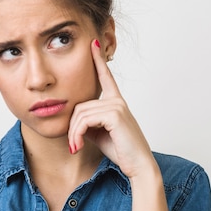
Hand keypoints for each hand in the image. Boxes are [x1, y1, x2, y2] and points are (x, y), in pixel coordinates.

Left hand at [68, 39, 156, 177]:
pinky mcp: (115, 114)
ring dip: (73, 133)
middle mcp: (117, 101)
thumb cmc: (121, 151)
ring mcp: (117, 105)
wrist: (138, 165)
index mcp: (116, 103)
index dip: (98, 60)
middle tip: (72, 144)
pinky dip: (77, 134)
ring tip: (75, 147)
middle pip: (80, 105)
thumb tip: (73, 119)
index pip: (106, 77)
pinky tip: (78, 145)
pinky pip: (85, 120)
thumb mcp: (98, 134)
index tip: (93, 44)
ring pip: (80, 113)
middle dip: (72, 126)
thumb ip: (87, 122)